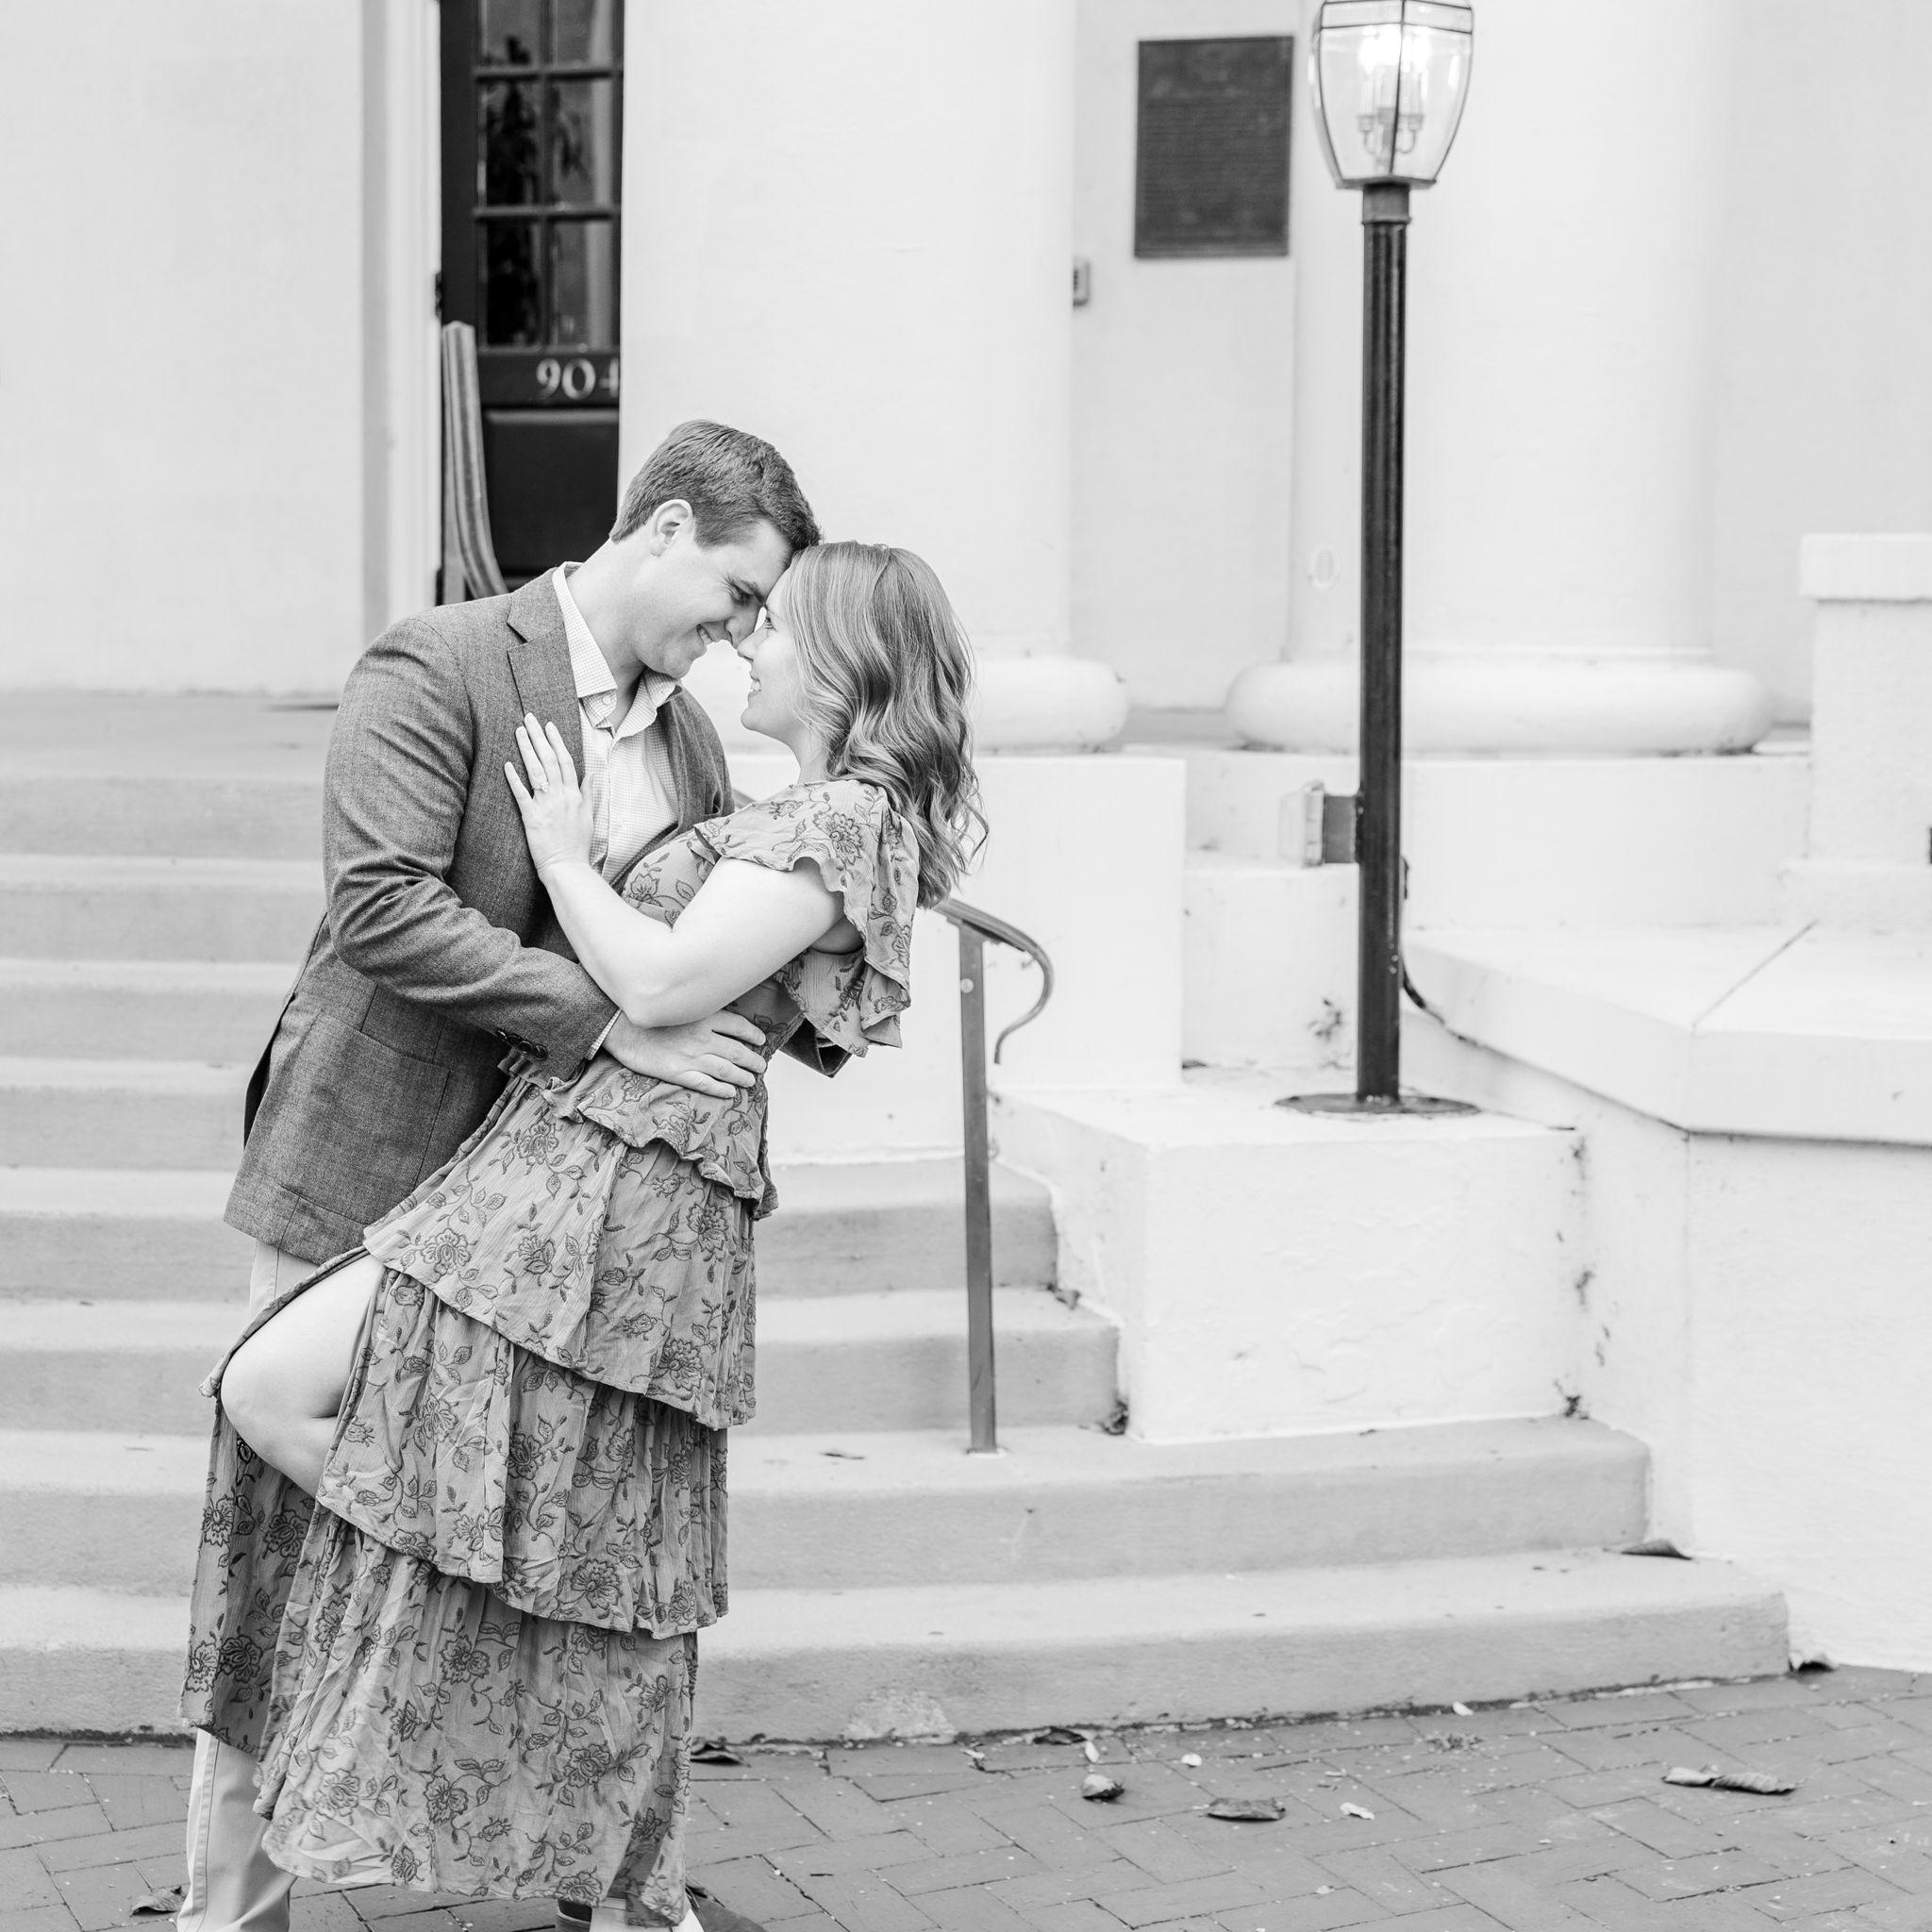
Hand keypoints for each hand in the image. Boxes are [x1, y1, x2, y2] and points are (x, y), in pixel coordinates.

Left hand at [506, 714, 593, 873]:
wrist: (568, 867)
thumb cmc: (577, 845)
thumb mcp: (589, 817)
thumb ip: (589, 794)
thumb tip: (593, 775)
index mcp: (575, 795)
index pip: (566, 761)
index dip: (557, 741)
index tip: (549, 725)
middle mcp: (561, 796)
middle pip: (550, 760)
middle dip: (539, 737)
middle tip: (529, 718)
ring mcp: (546, 805)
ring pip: (536, 771)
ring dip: (527, 749)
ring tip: (519, 731)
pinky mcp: (532, 817)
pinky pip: (522, 794)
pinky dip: (514, 779)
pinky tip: (507, 764)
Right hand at [604, 1010, 767, 1098]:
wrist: (619, 1026)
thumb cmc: (649, 1014)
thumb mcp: (679, 1005)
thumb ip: (700, 1011)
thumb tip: (720, 1017)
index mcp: (704, 1016)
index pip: (738, 1026)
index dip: (753, 1034)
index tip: (761, 1040)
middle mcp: (702, 1036)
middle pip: (737, 1050)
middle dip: (753, 1060)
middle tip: (761, 1066)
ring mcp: (691, 1056)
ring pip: (726, 1069)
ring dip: (742, 1076)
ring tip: (751, 1081)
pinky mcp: (677, 1072)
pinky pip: (706, 1084)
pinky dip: (721, 1089)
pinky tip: (730, 1093)